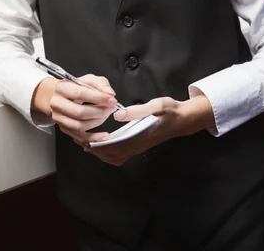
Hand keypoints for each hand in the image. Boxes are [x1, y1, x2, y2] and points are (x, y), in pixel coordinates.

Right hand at [32, 74, 118, 146]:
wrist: (63, 96)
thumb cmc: (77, 87)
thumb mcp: (89, 79)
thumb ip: (101, 84)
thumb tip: (110, 93)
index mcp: (62, 88)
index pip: (80, 94)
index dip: (98, 98)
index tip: (111, 100)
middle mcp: (57, 103)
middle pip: (79, 112)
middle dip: (100, 111)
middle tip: (111, 108)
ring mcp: (59, 118)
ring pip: (79, 126)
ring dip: (97, 122)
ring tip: (106, 115)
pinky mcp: (64, 128)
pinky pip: (80, 137)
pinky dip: (94, 138)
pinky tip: (104, 136)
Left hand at [86, 93, 214, 166]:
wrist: (183, 119)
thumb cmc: (170, 111)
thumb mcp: (156, 106)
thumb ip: (137, 111)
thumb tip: (117, 115)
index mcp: (140, 137)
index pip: (114, 147)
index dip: (98, 146)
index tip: (84, 141)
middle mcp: (138, 146)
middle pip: (112, 156)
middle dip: (95, 150)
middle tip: (79, 141)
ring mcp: (139, 147)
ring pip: (116, 157)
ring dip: (100, 152)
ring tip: (87, 142)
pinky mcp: (139, 145)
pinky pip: (121, 154)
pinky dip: (108, 152)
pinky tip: (102, 143)